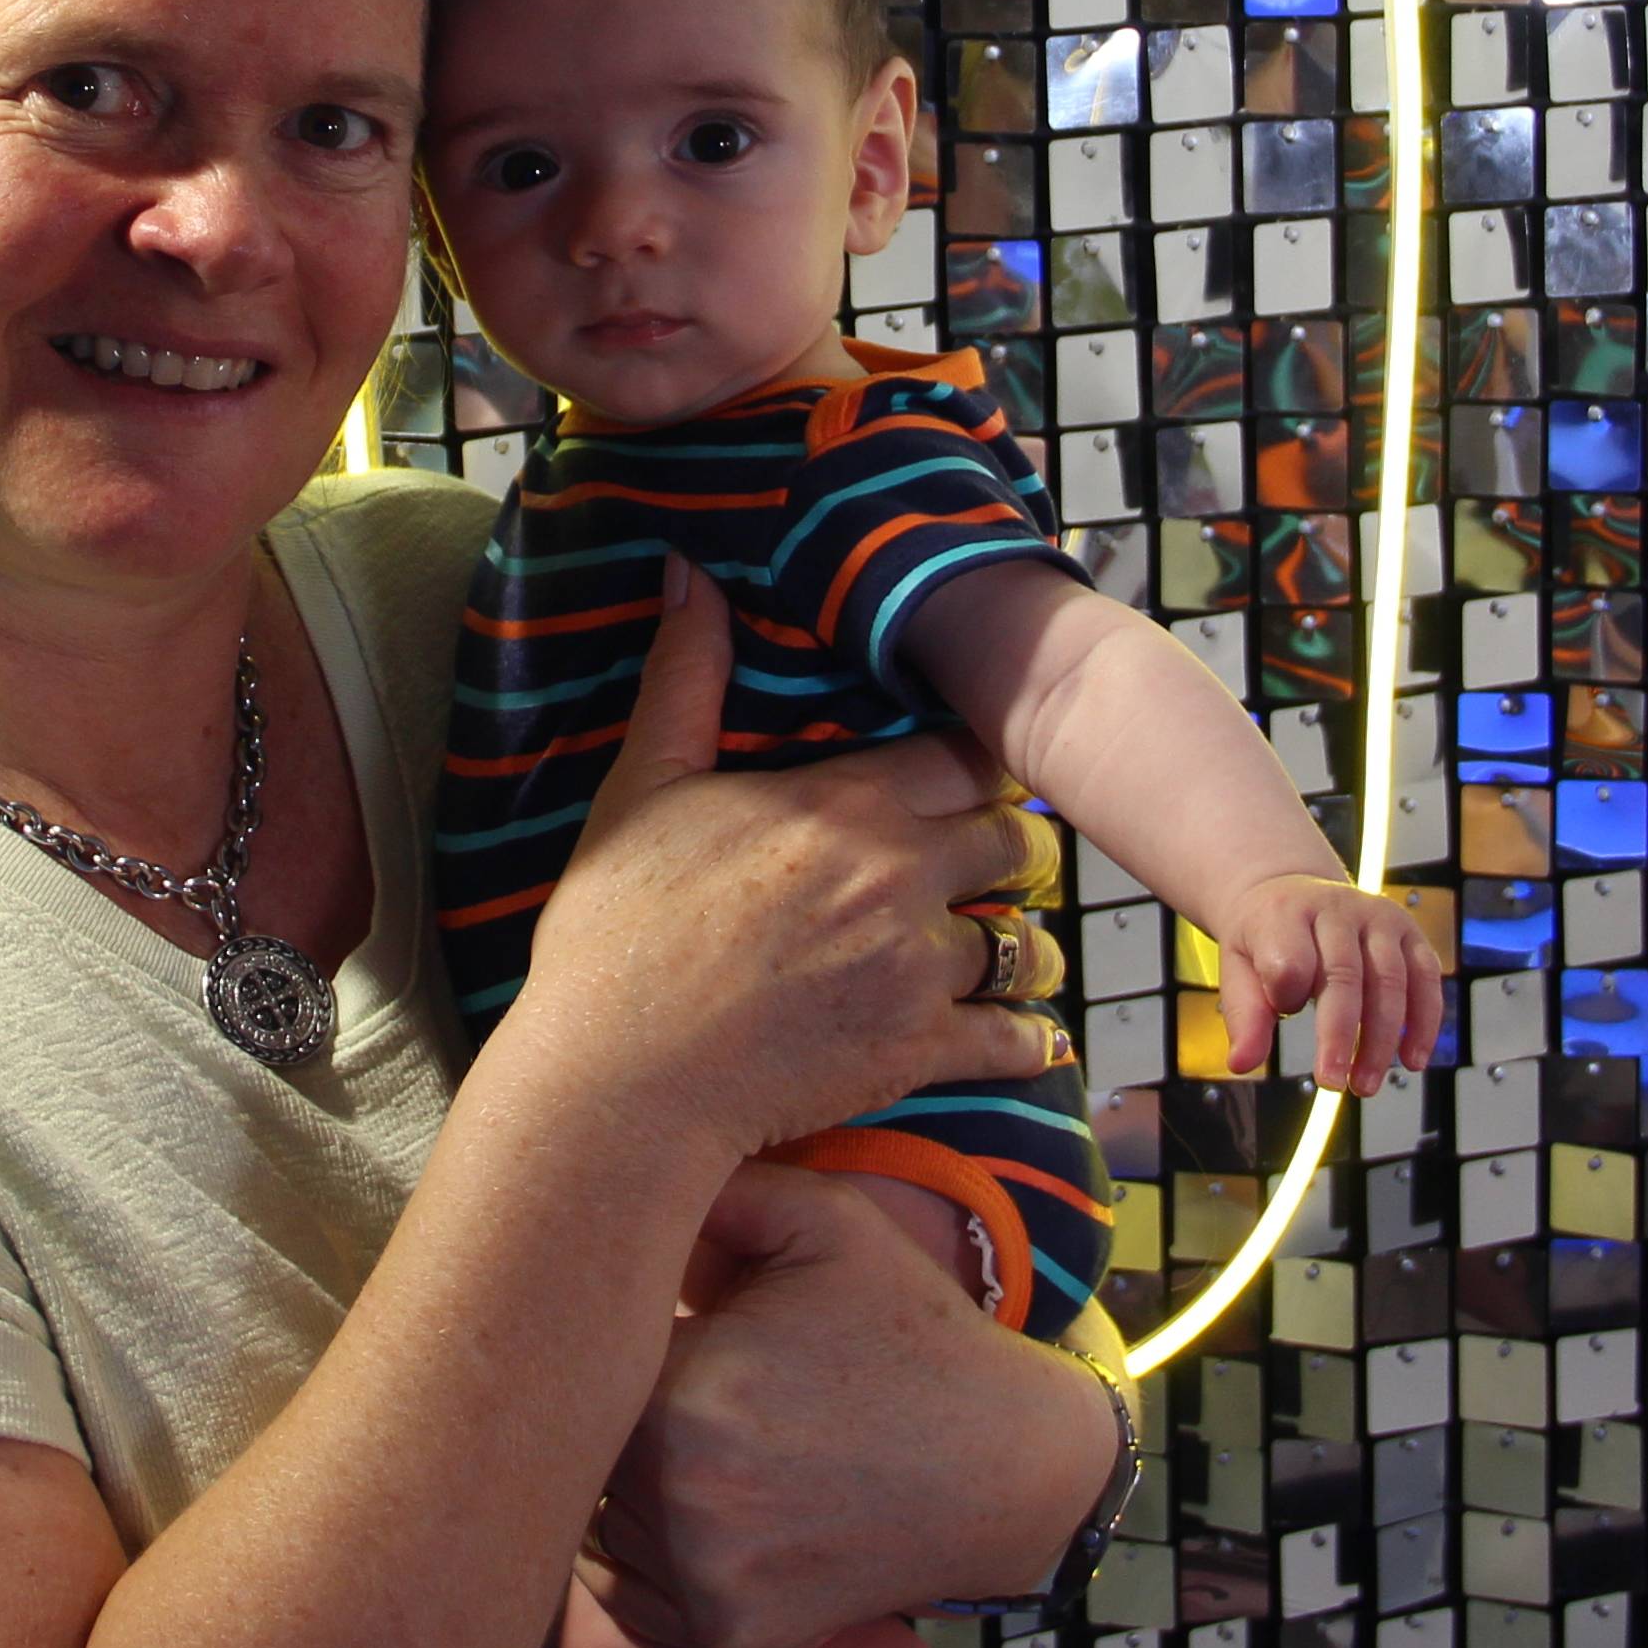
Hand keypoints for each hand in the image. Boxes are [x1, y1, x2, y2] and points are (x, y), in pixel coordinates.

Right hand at [510, 558, 1069, 1168]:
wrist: (618, 1077)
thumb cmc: (617, 931)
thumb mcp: (643, 785)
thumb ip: (684, 676)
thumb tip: (688, 570)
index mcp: (844, 802)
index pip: (964, 757)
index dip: (982, 763)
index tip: (978, 775)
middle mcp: (899, 875)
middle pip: (1014, 841)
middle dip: (1015, 847)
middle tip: (1004, 860)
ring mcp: (915, 967)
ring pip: (1024, 942)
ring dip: (1028, 946)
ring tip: (1020, 953)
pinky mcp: (917, 1050)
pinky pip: (1013, 1037)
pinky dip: (1029, 1038)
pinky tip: (1030, 1040)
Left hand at [580, 1165, 1119, 1647]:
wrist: (1001, 1468)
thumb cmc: (908, 1334)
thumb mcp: (824, 1223)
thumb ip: (713, 1186)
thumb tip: (617, 1158)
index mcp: (686, 1394)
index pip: (579, 1356)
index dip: (605, 1332)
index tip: (644, 1316)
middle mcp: (681, 1500)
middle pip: (577, 1441)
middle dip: (605, 1406)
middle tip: (667, 1374)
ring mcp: (700, 1579)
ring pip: (591, 1516)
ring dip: (614, 1480)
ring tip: (696, 1435)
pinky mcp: (718, 1633)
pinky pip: (624, 1589)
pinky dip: (641, 1553)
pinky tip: (704, 1501)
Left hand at [1212, 869, 1446, 1093]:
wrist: (1291, 891)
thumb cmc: (1265, 938)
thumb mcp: (1238, 968)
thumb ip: (1244, 1016)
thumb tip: (1242, 1064)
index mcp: (1285, 913)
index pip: (1290, 960)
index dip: (1286, 995)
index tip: (1283, 1015)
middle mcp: (1335, 908)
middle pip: (1344, 975)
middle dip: (1341, 1037)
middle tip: (1334, 1083)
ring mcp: (1376, 915)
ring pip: (1389, 980)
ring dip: (1382, 1040)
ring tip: (1366, 1084)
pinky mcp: (1408, 929)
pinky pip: (1426, 976)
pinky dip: (1424, 1022)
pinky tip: (1412, 1059)